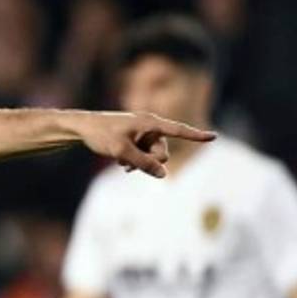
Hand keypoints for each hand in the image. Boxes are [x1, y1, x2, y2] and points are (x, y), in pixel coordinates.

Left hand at [73, 112, 214, 176]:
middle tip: (129, 163)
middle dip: (150, 161)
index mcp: (150, 122)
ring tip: (122, 162)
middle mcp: (150, 126)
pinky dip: (136, 160)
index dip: (196, 135)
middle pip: (163, 151)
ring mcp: (144, 133)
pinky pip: (145, 155)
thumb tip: (164, 175)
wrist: (82, 128)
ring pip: (154, 156)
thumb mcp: (121, 151)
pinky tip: (122, 162)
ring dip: (141, 162)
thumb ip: (143, 164)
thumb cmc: (101, 135)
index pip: (178, 130)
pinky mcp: (137, 139)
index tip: (214, 136)